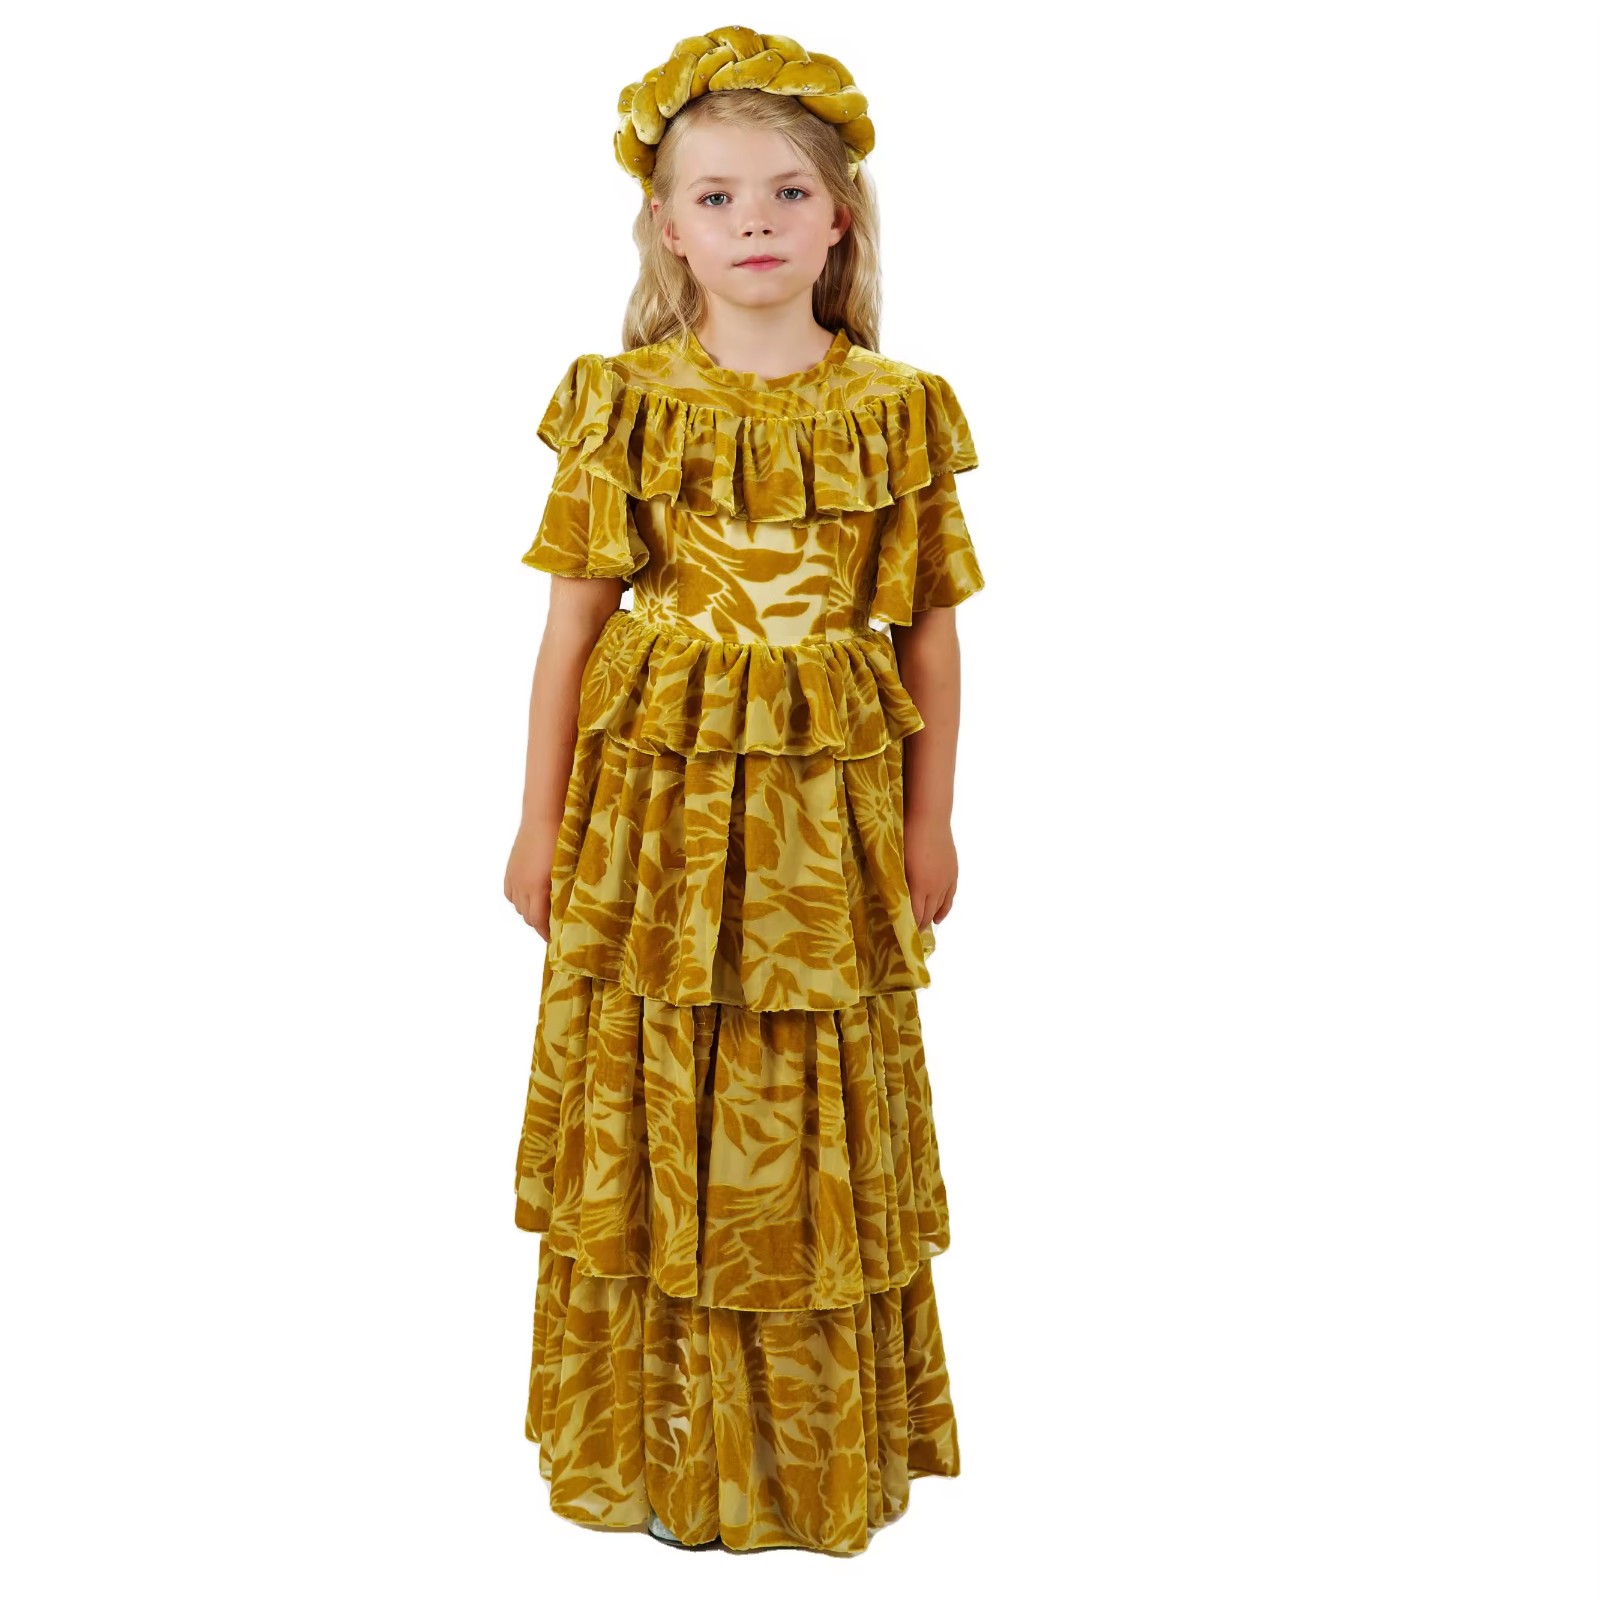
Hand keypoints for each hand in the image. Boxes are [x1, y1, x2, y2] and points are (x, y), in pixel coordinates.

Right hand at [505, 821, 556, 941]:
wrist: (543, 816)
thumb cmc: (562, 840)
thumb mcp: (567, 870)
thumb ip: (564, 892)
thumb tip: (568, 910)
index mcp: (538, 888)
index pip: (538, 921)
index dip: (546, 933)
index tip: (555, 939)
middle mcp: (522, 886)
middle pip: (527, 916)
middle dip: (539, 924)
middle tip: (554, 925)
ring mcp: (514, 877)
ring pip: (518, 906)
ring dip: (529, 912)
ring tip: (543, 911)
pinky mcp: (510, 869)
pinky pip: (510, 894)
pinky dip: (519, 900)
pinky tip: (528, 897)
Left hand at [903, 808, 957, 931]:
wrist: (929, 817)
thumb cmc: (906, 836)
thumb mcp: (896, 862)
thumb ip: (895, 882)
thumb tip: (891, 898)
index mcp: (919, 886)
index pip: (914, 916)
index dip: (908, 927)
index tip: (899, 935)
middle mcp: (936, 887)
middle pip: (927, 914)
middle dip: (918, 926)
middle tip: (907, 934)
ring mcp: (946, 880)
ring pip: (939, 908)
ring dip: (930, 918)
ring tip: (921, 927)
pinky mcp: (953, 873)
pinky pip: (950, 898)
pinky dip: (944, 909)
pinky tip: (939, 917)